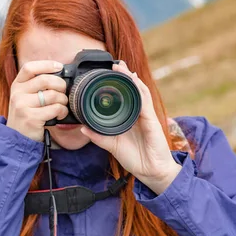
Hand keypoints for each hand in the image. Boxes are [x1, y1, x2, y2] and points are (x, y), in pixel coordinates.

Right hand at [7, 60, 68, 141]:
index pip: (30, 67)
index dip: (46, 64)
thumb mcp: (25, 98)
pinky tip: (59, 115)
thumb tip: (59, 74)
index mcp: (17, 85)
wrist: (17, 139)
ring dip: (63, 100)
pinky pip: (55, 108)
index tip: (59, 66)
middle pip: (45, 80)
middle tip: (64, 92)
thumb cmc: (27, 116)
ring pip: (52, 95)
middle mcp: (17, 93)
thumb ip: (36, 86)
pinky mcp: (31, 118)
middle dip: (61, 85)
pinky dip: (62, 111)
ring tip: (62, 106)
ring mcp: (23, 105)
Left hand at [80, 61, 181, 194]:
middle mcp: (139, 114)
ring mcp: (146, 116)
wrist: (152, 172)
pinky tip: (133, 81)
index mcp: (130, 118)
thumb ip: (98, 136)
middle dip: (124, 76)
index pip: (125, 97)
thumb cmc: (135, 158)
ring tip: (121, 67)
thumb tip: (83, 128)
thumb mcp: (112, 145)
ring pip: (139, 92)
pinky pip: (145, 102)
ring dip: (130, 78)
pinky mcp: (151, 120)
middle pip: (133, 90)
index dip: (118, 85)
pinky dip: (139, 90)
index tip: (107, 74)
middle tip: (114, 64)